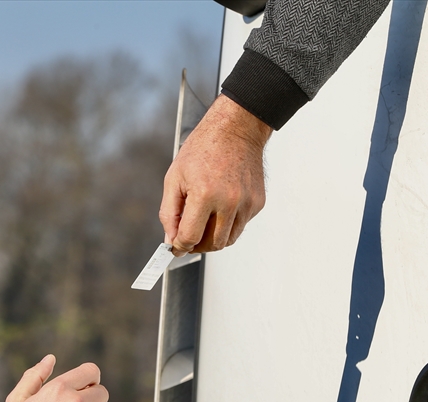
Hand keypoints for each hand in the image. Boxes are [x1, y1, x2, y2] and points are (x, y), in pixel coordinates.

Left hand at [159, 94, 272, 254]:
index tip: (175, 247)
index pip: (190, 237)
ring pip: (229, 239)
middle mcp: (229, 201)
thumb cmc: (204, 148)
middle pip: (212, 244)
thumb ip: (169, 212)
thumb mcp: (174, 177)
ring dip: (213, 238)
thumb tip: (170, 238)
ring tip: (204, 223)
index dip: (179, 246)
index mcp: (205, 194)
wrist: (236, 128)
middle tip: (188, 238)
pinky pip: (241, 225)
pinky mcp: (258, 202)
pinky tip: (221, 207)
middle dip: (197, 246)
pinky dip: (229, 224)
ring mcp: (247, 203)